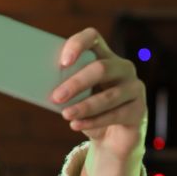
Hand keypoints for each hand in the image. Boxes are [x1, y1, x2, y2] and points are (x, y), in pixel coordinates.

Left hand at [52, 28, 146, 160]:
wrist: (111, 137)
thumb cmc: (88, 112)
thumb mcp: (74, 98)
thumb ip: (62, 89)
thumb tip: (38, 87)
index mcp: (103, 57)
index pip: (92, 38)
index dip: (78, 45)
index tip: (63, 62)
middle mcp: (122, 68)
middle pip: (101, 68)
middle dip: (77, 83)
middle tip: (56, 96)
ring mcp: (134, 88)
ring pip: (109, 95)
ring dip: (85, 106)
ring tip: (65, 114)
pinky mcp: (138, 110)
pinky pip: (116, 115)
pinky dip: (94, 121)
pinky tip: (76, 124)